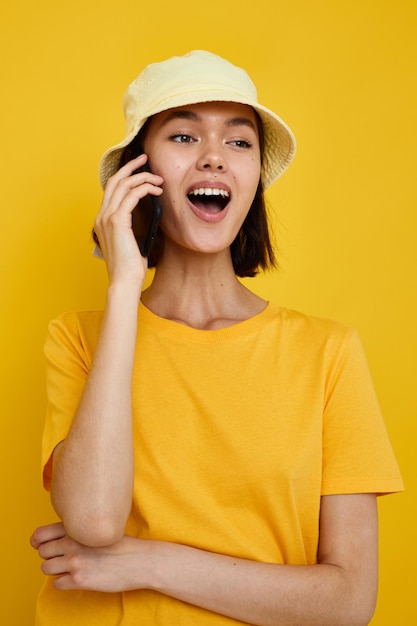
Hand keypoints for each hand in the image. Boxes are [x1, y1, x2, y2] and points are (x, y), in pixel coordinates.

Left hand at [30, 522, 146, 591]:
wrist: (139, 560)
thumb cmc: (121, 544)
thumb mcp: (99, 528)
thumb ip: (79, 529)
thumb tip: (58, 537)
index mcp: (77, 528)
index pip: (41, 534)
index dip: (38, 541)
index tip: (42, 545)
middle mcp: (73, 543)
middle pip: (42, 552)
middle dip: (50, 556)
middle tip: (62, 558)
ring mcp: (75, 561)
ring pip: (46, 568)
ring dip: (55, 570)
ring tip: (69, 568)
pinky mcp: (79, 580)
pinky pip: (57, 583)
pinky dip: (63, 582)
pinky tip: (76, 578)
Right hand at [94, 155, 163, 285]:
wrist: (124, 280)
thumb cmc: (130, 266)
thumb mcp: (131, 241)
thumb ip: (134, 226)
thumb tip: (149, 213)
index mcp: (102, 219)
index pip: (111, 189)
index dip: (125, 175)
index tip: (139, 168)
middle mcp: (101, 215)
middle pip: (114, 180)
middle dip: (131, 166)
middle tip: (145, 159)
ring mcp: (107, 217)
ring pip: (123, 185)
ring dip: (142, 177)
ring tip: (158, 179)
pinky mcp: (117, 221)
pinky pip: (131, 195)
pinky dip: (144, 189)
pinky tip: (156, 191)